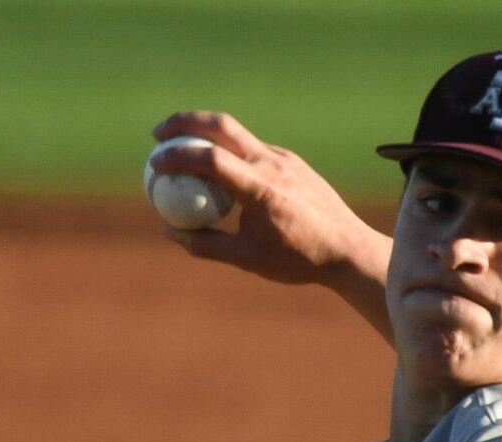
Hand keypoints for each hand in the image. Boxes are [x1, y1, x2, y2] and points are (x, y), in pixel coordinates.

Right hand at [149, 111, 392, 334]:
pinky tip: (221, 173)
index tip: (154, 163)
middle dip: (183, 121)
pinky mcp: (292, 161)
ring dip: (206, 134)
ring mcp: (284, 158)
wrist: (347, 249)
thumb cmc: (298, 260)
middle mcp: (272, 164)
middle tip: (158, 133)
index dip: (176, 156)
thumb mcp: (246, 259)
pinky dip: (230, 153)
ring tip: (183, 149)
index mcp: (260, 189)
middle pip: (220, 125)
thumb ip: (205, 244)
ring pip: (237, 133)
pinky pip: (254, 149)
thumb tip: (168, 231)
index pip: (209, 158)